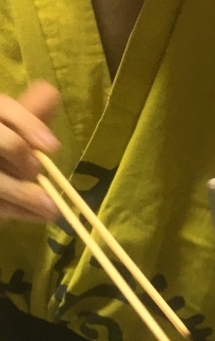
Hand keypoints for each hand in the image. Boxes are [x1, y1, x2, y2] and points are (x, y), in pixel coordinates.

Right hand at [0, 81, 60, 220]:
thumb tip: (50, 94)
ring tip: (52, 209)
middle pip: (1, 141)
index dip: (28, 123)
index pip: (2, 107)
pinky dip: (18, 212)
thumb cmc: (6, 158)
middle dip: (18, 153)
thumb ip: (31, 115)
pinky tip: (39, 217)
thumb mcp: (16, 132)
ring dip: (22, 194)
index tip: (53, 146)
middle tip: (36, 171)